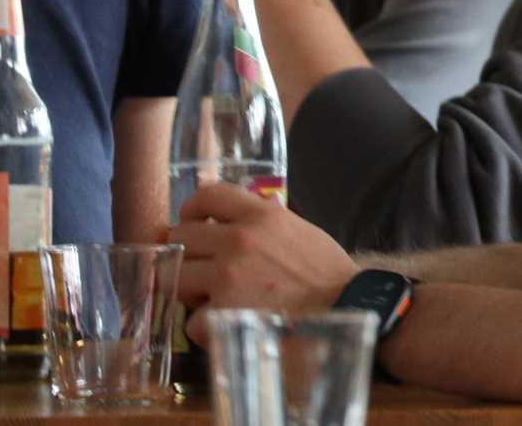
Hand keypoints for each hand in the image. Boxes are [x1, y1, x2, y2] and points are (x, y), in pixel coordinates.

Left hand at [169, 182, 359, 342]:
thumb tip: (253, 203)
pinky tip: (225, 326)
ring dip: (189, 290)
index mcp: (260, 215)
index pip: (208, 194)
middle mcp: (238, 240)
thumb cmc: (326, 273)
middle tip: (200, 269)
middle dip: (186, 254)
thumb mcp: (299, 229)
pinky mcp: (222, 314)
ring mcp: (227, 277)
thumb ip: (269, 216)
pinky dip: (203, 328)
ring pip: (175, 278)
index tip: (192, 222)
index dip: (192, 208)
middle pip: (180, 237)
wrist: (346, 308)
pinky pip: (190, 321)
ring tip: (211, 299)